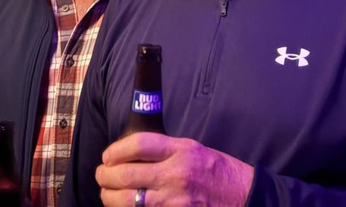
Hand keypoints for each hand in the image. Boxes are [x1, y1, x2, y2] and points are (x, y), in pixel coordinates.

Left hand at [95, 132, 252, 205]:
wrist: (244, 197)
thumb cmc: (216, 171)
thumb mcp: (193, 148)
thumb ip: (163, 150)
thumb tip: (129, 153)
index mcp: (181, 151)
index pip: (138, 144)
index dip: (115, 150)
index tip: (108, 155)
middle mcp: (176, 175)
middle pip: (126, 174)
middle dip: (105, 176)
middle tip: (101, 175)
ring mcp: (175, 201)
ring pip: (128, 201)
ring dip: (110, 198)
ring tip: (106, 194)